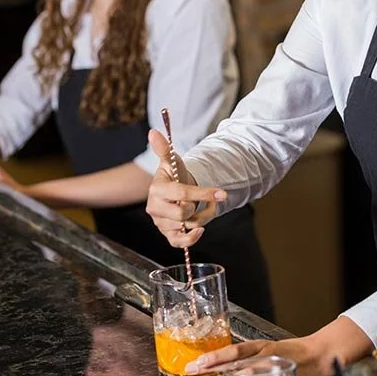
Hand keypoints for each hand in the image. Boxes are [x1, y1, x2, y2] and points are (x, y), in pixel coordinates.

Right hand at [145, 130, 224, 247]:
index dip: (203, 193)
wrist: (177, 192)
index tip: (222, 192)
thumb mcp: (173, 162)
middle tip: (199, 199)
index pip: (181, 193)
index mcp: (156, 190)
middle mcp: (155, 208)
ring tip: (200, 207)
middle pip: (183, 213)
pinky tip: (200, 230)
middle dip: (197, 206)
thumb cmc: (176, 176)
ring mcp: (161, 223)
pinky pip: (179, 243)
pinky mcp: (167, 234)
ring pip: (187, 226)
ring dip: (201, 217)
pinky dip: (191, 238)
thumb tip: (154, 132)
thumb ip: (164, 149)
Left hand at [189, 336, 331, 375]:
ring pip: (249, 370)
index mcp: (263, 346)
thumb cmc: (295, 354)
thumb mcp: (271, 351)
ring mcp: (275, 365)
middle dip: (216, 367)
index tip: (196, 362)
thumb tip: (226, 370)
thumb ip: (251, 360)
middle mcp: (267, 353)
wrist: (322, 354)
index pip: (234, 350)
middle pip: (238, 359)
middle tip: (197, 372)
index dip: (215, 356)